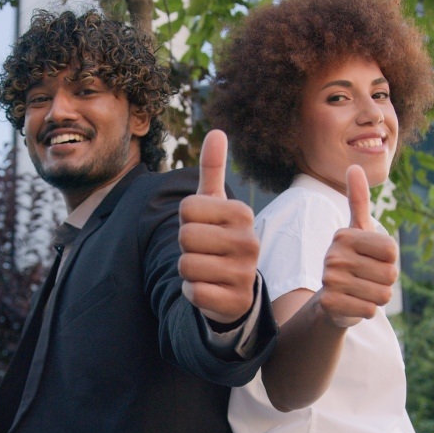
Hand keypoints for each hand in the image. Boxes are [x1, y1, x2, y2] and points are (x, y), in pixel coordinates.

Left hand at [178, 129, 258, 323]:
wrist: (236, 287)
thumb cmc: (218, 239)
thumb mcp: (216, 205)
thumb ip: (212, 170)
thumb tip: (216, 131)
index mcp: (242, 213)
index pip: (186, 208)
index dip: (186, 221)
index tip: (203, 228)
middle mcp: (249, 242)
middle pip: (184, 237)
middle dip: (185, 247)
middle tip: (204, 251)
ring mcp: (245, 273)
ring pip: (186, 265)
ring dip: (188, 271)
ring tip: (207, 270)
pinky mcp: (236, 301)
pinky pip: (193, 292)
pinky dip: (193, 293)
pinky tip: (210, 289)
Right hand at [317, 165, 398, 326]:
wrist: (329, 299)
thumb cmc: (351, 260)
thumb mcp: (358, 230)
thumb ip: (359, 200)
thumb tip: (354, 166)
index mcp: (344, 236)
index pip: (392, 250)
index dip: (390, 260)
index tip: (372, 259)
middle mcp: (333, 255)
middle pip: (390, 274)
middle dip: (384, 282)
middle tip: (365, 279)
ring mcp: (329, 280)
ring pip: (382, 294)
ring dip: (376, 297)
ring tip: (360, 291)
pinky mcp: (330, 303)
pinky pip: (369, 310)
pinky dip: (366, 310)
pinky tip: (352, 304)